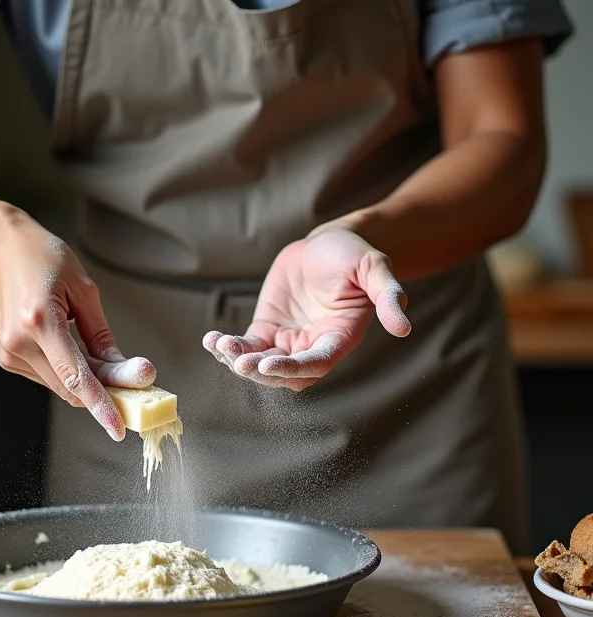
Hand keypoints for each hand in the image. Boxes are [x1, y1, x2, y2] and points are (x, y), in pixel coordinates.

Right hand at [0, 208, 155, 439]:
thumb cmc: (42, 259)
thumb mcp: (83, 289)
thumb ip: (102, 336)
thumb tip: (126, 371)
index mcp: (39, 320)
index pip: (76, 376)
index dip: (101, 405)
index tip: (118, 427)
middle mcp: (19, 343)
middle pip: (71, 388)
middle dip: (105, 390)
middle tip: (134, 379)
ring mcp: (10, 353)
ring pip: (62, 387)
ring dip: (87, 381)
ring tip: (94, 350)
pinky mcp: (8, 359)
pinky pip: (50, 378)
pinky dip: (69, 373)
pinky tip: (70, 348)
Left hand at [203, 228, 410, 390]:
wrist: (328, 243)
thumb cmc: (353, 254)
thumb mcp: (375, 267)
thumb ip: (389, 295)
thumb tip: (404, 327)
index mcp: (338, 338)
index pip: (315, 363)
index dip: (291, 368)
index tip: (266, 364)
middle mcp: (312, 347)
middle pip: (284, 374)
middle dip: (259, 371)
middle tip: (237, 360)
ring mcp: (288, 342)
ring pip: (261, 365)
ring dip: (238, 361)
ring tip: (218, 346)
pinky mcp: (267, 332)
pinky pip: (246, 348)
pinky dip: (227, 348)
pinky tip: (211, 340)